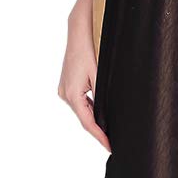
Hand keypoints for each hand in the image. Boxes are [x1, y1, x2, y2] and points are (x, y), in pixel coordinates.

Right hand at [58, 0, 110, 151]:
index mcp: (72, 95)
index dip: (100, 137)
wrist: (79, 31)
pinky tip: (100, 112)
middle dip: (98, 130)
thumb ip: (101, 98)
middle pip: (84, 118)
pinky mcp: (67, 84)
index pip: (88, 123)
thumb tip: (105, 116)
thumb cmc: (90, 50)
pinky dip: (90, 108)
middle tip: (113, 141)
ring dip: (94, 119)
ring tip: (110, 130)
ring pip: (82, 110)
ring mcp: (64, 90)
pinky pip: (80, 102)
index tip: (110, 146)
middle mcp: (65, 94)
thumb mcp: (99, 76)